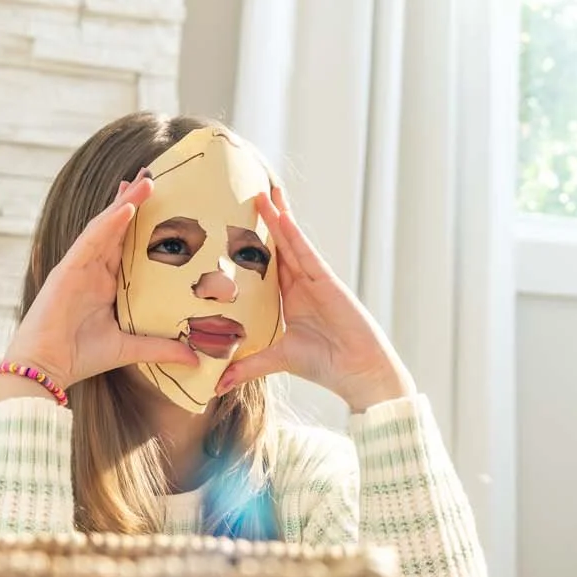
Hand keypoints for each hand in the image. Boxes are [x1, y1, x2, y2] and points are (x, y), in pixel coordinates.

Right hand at [0, 175, 199, 390]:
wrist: (46, 369)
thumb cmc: (80, 357)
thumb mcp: (130, 349)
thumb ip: (161, 347)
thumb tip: (197, 358)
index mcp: (105, 283)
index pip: (126, 245)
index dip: (140, 222)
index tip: (159, 200)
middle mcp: (92, 270)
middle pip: (115, 227)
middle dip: (132, 200)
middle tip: (151, 175)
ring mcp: (78, 267)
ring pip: (104, 227)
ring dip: (124, 203)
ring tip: (144, 181)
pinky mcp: (66, 271)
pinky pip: (90, 241)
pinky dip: (107, 224)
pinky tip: (124, 208)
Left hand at [214, 183, 414, 412]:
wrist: (359, 372)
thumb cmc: (326, 365)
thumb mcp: (278, 360)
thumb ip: (249, 365)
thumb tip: (218, 384)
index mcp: (290, 299)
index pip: (268, 266)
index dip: (254, 244)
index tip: (237, 224)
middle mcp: (302, 285)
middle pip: (280, 245)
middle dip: (267, 220)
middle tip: (252, 192)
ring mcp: (316, 281)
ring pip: (292, 242)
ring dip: (278, 217)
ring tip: (264, 192)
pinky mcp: (328, 282)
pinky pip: (306, 254)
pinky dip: (294, 235)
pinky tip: (282, 216)